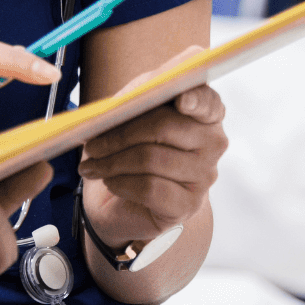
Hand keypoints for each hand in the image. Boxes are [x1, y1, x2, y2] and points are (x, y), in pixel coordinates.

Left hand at [76, 48, 227, 249]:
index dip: (195, 99)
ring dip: (112, 162)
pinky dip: (121, 183)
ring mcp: (205, 175)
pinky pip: (150, 188)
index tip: (181, 99)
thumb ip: (134, 102)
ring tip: (92, 166)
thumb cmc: (132, 149)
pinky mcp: (189, 204)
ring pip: (152, 159)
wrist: (126, 202)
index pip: (207, 101)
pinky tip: (110, 182)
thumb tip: (121, 104)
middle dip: (119, 135)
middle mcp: (212, 142)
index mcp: (204, 113)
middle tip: (91, 145)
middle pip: (164, 127)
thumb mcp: (129, 117)